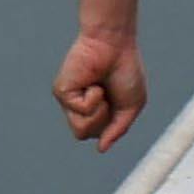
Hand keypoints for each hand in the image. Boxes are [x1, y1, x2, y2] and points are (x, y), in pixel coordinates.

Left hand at [55, 27, 145, 149]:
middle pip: (85, 135)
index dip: (110, 125)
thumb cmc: (126, 71)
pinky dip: (93, 98)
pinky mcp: (62, 93)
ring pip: (80, 130)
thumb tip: (101, 148)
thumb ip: (118, 129)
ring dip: (98, 113)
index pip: (96, 135)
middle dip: (103, 120)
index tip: (116, 101)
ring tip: (100, 91)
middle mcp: (77, 107)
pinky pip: (79, 111)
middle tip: (108, 97)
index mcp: (94, 111)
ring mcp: (68, 100)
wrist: (115, 46)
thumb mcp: (132, 105)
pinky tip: (93, 83)